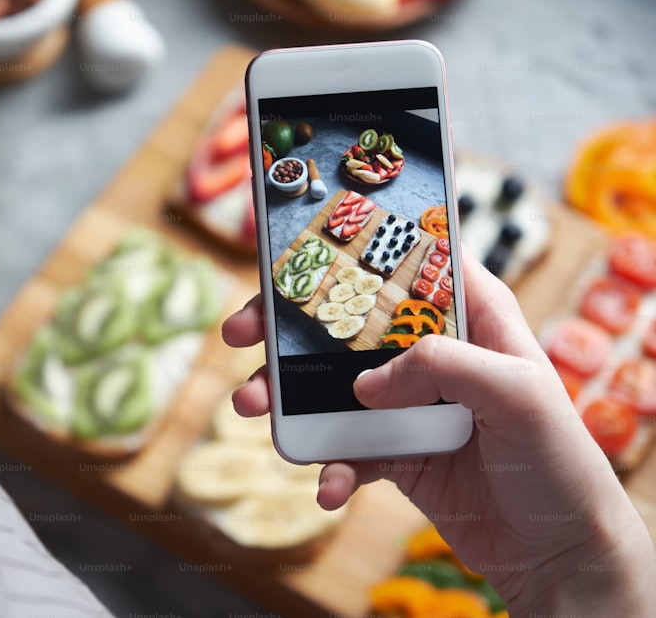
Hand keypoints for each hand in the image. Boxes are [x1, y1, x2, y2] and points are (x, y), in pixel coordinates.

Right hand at [222, 248, 655, 613]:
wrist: (556, 551)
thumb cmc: (559, 462)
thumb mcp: (520, 395)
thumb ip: (444, 368)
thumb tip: (365, 383)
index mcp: (470, 318)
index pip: (406, 262)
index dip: (350, 251)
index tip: (293, 257)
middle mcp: (432, 353)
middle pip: (347, 323)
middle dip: (287, 327)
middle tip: (242, 334)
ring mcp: (407, 404)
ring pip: (329, 386)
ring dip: (286, 396)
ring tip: (252, 407)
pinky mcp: (393, 452)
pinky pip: (343, 450)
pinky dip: (327, 467)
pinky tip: (328, 488)